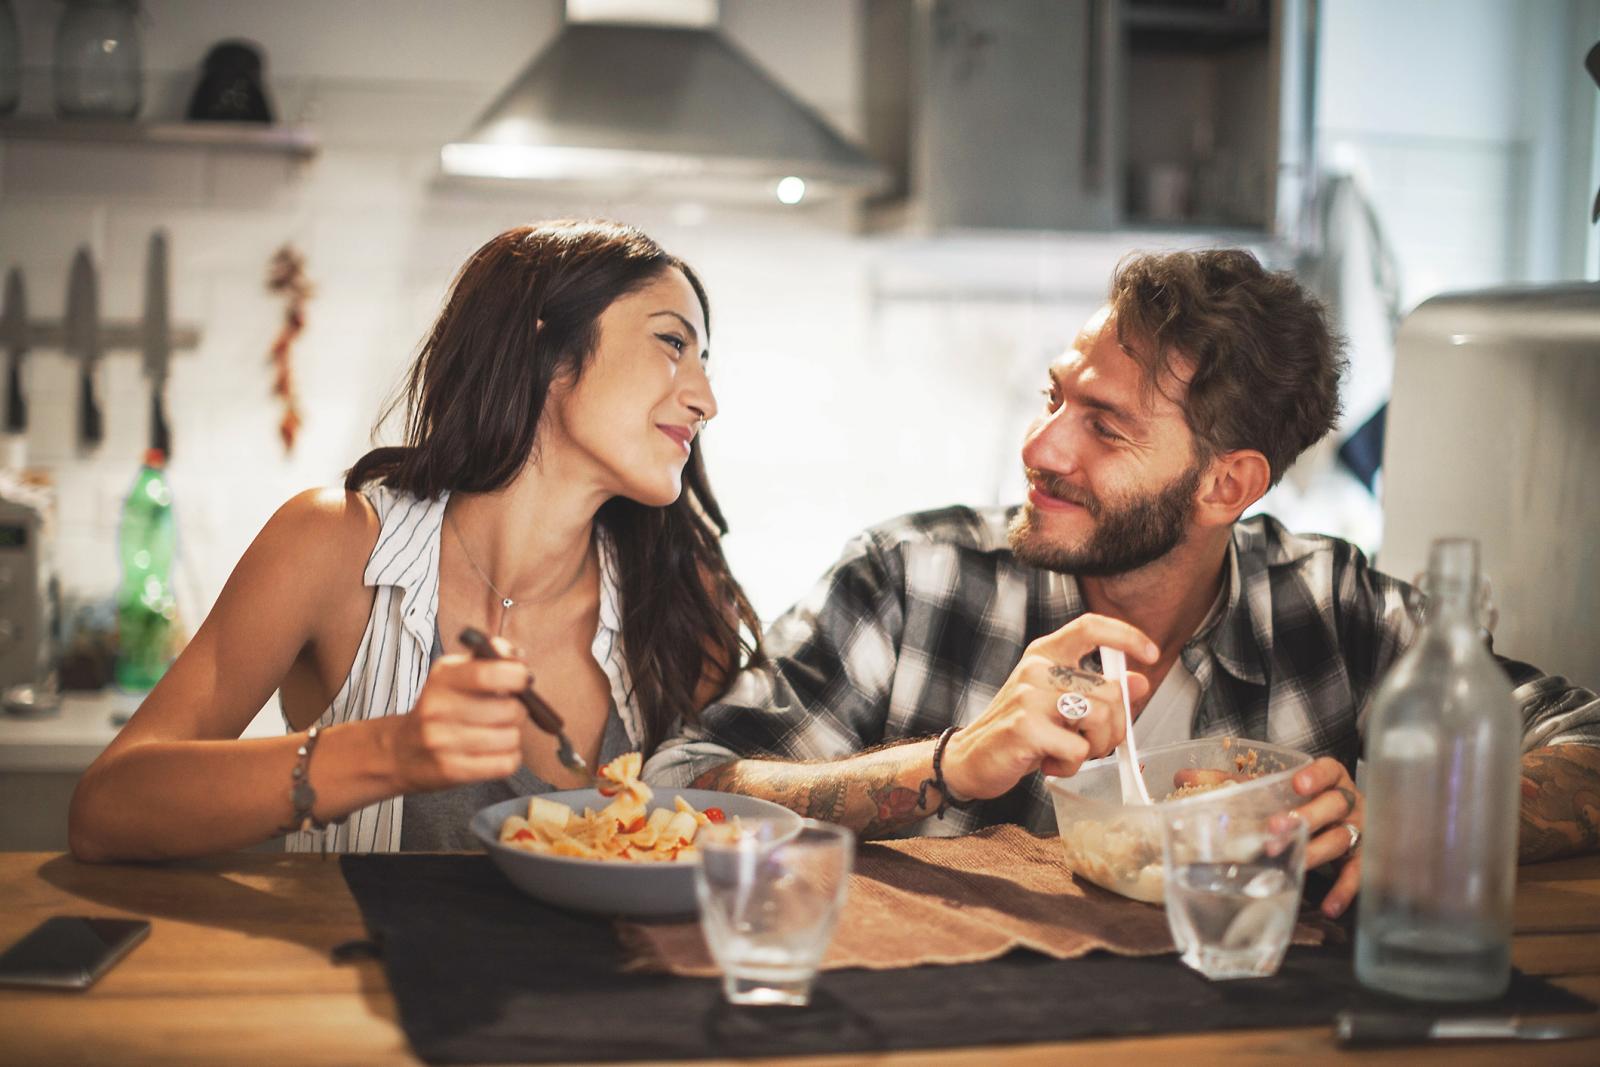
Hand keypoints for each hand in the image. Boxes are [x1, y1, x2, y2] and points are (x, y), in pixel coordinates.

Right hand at [387, 653, 529, 792]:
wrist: (401, 751)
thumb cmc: (440, 707)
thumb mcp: (455, 674)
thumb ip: (489, 658)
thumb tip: (519, 658)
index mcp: (441, 679)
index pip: (486, 675)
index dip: (516, 676)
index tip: (524, 679)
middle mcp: (437, 710)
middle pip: (507, 709)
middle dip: (518, 710)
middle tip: (507, 711)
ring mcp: (442, 743)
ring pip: (510, 738)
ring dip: (512, 735)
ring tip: (498, 732)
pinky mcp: (451, 771)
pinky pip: (504, 764)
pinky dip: (509, 758)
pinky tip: (495, 752)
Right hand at [942, 614, 1157, 801]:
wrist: (970, 758)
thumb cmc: (1018, 731)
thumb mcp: (1060, 705)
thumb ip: (1098, 691)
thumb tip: (1140, 681)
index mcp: (1045, 654)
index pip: (1090, 627)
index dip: (1126, 636)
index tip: (1151, 654)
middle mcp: (1036, 668)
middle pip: (1110, 690)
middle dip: (1114, 728)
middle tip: (1090, 744)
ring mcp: (1029, 695)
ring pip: (1099, 718)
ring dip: (1093, 749)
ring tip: (1067, 753)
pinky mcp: (1025, 726)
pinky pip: (1077, 750)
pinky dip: (1070, 766)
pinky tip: (1049, 763)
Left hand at [1281, 757, 1364, 918]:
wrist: (1355, 827)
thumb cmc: (1314, 806)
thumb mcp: (1295, 794)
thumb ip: (1266, 790)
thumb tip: (1221, 785)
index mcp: (1333, 781)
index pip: (1329, 771)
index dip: (1316, 776)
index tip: (1297, 784)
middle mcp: (1351, 804)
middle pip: (1334, 805)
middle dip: (1307, 816)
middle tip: (1275, 828)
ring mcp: (1360, 831)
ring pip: (1341, 838)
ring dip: (1314, 851)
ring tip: (1293, 864)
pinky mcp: (1364, 859)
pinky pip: (1356, 875)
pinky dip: (1343, 891)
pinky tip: (1329, 906)